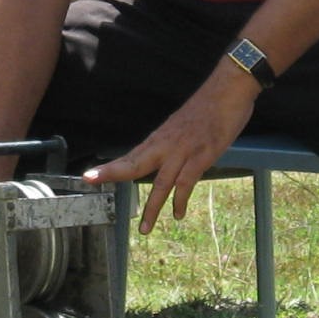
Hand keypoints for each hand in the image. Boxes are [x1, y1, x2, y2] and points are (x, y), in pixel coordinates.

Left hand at [83, 68, 257, 233]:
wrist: (229, 88)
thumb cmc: (210, 106)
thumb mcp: (183, 125)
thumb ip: (173, 143)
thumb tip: (170, 159)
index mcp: (161, 137)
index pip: (131, 156)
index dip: (111, 168)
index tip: (89, 176)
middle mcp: (166, 144)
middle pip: (135, 163)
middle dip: (112, 173)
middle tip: (89, 181)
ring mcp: (183, 150)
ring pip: (160, 182)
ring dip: (152, 207)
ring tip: (145, 229)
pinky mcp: (201, 155)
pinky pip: (186, 182)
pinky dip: (180, 200)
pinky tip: (177, 214)